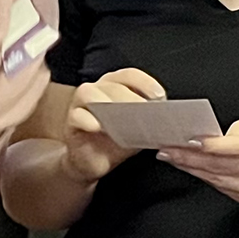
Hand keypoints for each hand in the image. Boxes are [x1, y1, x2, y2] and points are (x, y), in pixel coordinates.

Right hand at [63, 68, 168, 183]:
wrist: (94, 162)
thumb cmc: (117, 140)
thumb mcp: (138, 128)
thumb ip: (150, 119)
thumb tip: (168, 118)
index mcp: (115, 86)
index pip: (130, 75)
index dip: (145, 83)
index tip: (159, 98)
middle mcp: (97, 90)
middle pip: (113, 85)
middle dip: (131, 98)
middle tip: (145, 113)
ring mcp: (80, 105)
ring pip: (90, 93)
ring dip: (108, 104)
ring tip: (123, 118)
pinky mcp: (70, 123)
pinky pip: (76, 116)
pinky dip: (88, 120)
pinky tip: (98, 127)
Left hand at [157, 116, 238, 209]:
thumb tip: (215, 136)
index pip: (229, 148)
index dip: (204, 145)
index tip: (184, 139)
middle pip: (216, 165)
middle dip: (187, 156)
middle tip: (165, 147)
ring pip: (214, 178)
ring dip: (189, 167)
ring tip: (170, 156)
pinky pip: (220, 186)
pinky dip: (203, 176)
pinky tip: (190, 167)